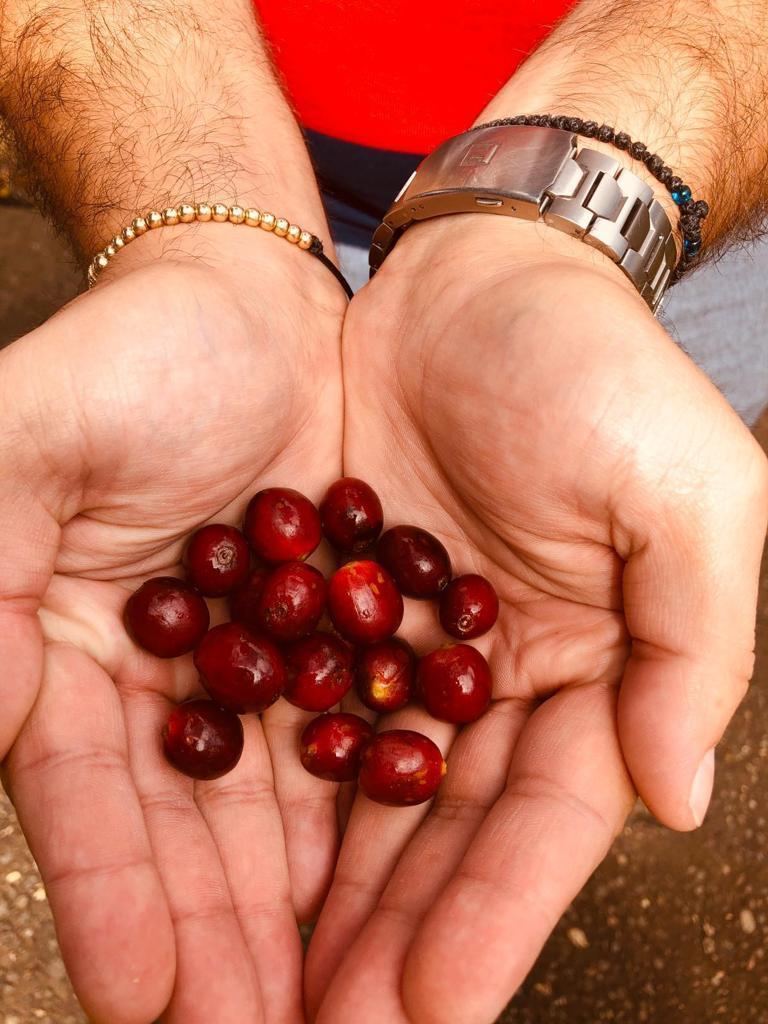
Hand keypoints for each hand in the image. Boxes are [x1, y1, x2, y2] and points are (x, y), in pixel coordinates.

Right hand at [0, 230, 346, 1023]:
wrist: (248, 301)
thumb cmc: (131, 358)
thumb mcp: (21, 445)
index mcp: (69, 654)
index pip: (87, 805)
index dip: (114, 901)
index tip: (147, 1003)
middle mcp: (166, 682)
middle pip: (190, 836)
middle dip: (220, 945)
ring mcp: (259, 667)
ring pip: (280, 812)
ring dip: (301, 914)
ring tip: (341, 1005)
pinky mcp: (343, 640)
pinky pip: (360, 740)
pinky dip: (372, 816)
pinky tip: (397, 890)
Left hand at [306, 216, 767, 1023]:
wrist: (477, 275)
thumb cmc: (596, 367)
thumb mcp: (690, 493)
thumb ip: (695, 648)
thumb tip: (680, 800)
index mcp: (592, 668)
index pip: (546, 823)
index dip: (495, 920)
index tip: (437, 1012)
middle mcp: (497, 676)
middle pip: (443, 834)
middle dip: (393, 936)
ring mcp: (405, 646)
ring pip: (361, 793)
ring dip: (321, 891)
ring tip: (269, 981)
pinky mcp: (327, 603)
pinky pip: (293, 706)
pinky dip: (265, 785)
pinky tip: (226, 854)